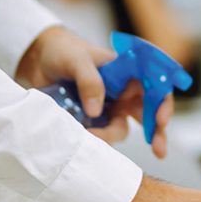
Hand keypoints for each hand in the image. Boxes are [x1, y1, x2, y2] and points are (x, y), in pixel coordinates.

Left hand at [16, 26, 172, 157]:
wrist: (36, 59)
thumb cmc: (64, 50)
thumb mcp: (77, 60)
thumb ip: (89, 81)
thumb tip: (96, 111)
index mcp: (129, 74)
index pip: (156, 88)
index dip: (164, 104)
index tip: (161, 120)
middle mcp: (124, 93)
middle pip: (149, 115)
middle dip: (156, 134)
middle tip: (159, 150)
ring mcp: (109, 108)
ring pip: (121, 129)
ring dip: (111, 137)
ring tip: (90, 136)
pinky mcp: (92, 121)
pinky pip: (100, 135)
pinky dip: (95, 141)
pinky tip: (83, 140)